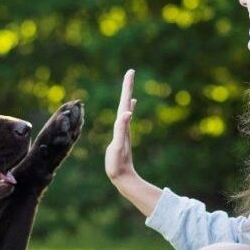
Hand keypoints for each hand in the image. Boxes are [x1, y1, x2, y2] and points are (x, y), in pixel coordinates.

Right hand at [104, 69, 137, 183]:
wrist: (123, 178)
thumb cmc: (118, 164)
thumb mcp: (118, 145)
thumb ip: (122, 129)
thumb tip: (128, 112)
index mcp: (123, 125)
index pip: (125, 101)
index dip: (127, 87)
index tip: (130, 71)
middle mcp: (125, 126)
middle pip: (126, 102)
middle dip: (127, 87)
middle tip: (130, 73)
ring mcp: (124, 131)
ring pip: (126, 109)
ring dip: (127, 97)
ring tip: (129, 89)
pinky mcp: (122, 137)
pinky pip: (124, 119)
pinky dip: (127, 110)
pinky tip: (129, 109)